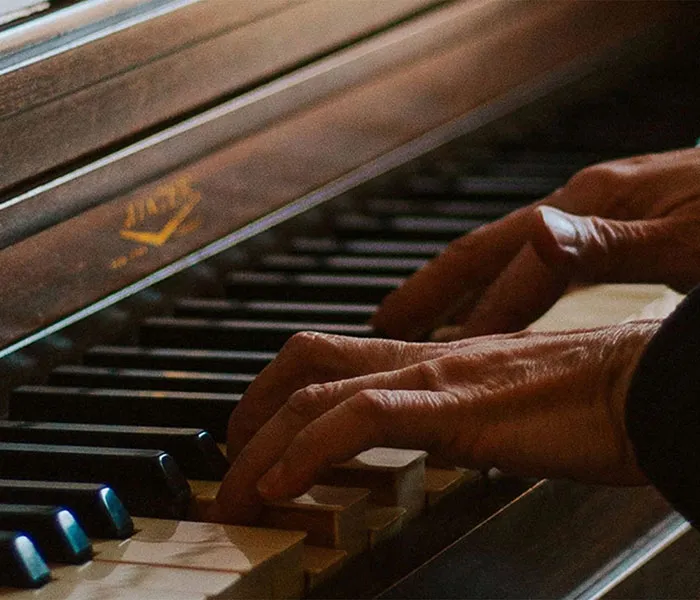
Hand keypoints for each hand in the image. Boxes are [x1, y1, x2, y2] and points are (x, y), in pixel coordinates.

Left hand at [213, 320, 657, 523]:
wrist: (648, 383)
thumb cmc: (592, 401)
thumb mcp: (503, 409)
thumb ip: (459, 418)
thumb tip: (435, 440)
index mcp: (433, 360)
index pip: (334, 357)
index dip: (282, 390)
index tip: (259, 433)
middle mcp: (423, 359)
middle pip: (305, 362)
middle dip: (251, 408)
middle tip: (228, 455)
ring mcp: (435, 378)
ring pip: (315, 393)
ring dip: (261, 443)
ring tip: (235, 487)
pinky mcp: (455, 408)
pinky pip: (359, 422)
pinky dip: (307, 452)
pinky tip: (280, 486)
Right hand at [372, 148, 699, 340]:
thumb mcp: (685, 239)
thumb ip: (606, 242)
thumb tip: (537, 237)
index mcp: (590, 208)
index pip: (512, 268)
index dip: (475, 315)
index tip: (432, 354)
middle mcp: (578, 209)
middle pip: (485, 251)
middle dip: (433, 290)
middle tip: (386, 322)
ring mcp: (589, 216)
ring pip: (505, 258)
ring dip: (462, 292)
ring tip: (424, 320)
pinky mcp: (607, 226)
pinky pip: (535, 263)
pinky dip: (505, 291)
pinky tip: (500, 309)